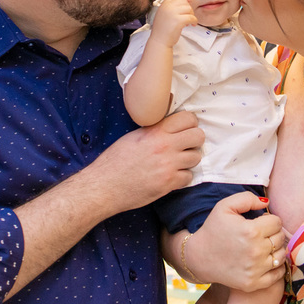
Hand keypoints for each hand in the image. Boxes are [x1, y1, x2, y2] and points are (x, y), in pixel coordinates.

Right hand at [84, 111, 203, 210]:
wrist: (105, 185)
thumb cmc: (115, 161)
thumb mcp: (134, 136)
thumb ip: (154, 130)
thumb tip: (171, 126)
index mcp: (155, 131)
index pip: (188, 118)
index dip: (190, 123)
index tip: (185, 129)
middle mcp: (165, 146)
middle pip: (198, 136)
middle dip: (194, 141)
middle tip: (185, 146)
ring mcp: (168, 166)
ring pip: (196, 157)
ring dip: (188, 160)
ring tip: (177, 162)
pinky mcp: (168, 183)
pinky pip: (189, 177)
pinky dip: (182, 177)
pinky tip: (171, 176)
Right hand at [151, 0, 196, 46]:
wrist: (159, 41)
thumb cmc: (163, 29)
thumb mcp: (164, 14)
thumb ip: (172, 7)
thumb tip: (187, 1)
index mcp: (164, 4)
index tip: (190, 1)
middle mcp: (167, 7)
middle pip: (185, 3)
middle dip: (189, 10)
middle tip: (188, 17)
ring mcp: (173, 13)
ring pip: (189, 9)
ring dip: (191, 15)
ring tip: (189, 22)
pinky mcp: (178, 21)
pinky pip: (192, 17)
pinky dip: (194, 21)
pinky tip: (192, 25)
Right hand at [186, 193, 285, 291]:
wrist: (199, 257)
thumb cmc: (213, 229)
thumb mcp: (224, 206)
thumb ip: (247, 198)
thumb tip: (266, 203)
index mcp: (251, 231)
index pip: (277, 222)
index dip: (269, 219)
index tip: (261, 222)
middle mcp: (256, 251)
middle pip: (280, 238)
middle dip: (273, 233)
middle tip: (261, 234)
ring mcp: (255, 269)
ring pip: (281, 255)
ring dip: (276, 249)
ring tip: (264, 246)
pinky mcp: (253, 283)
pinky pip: (278, 274)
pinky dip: (277, 267)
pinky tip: (266, 260)